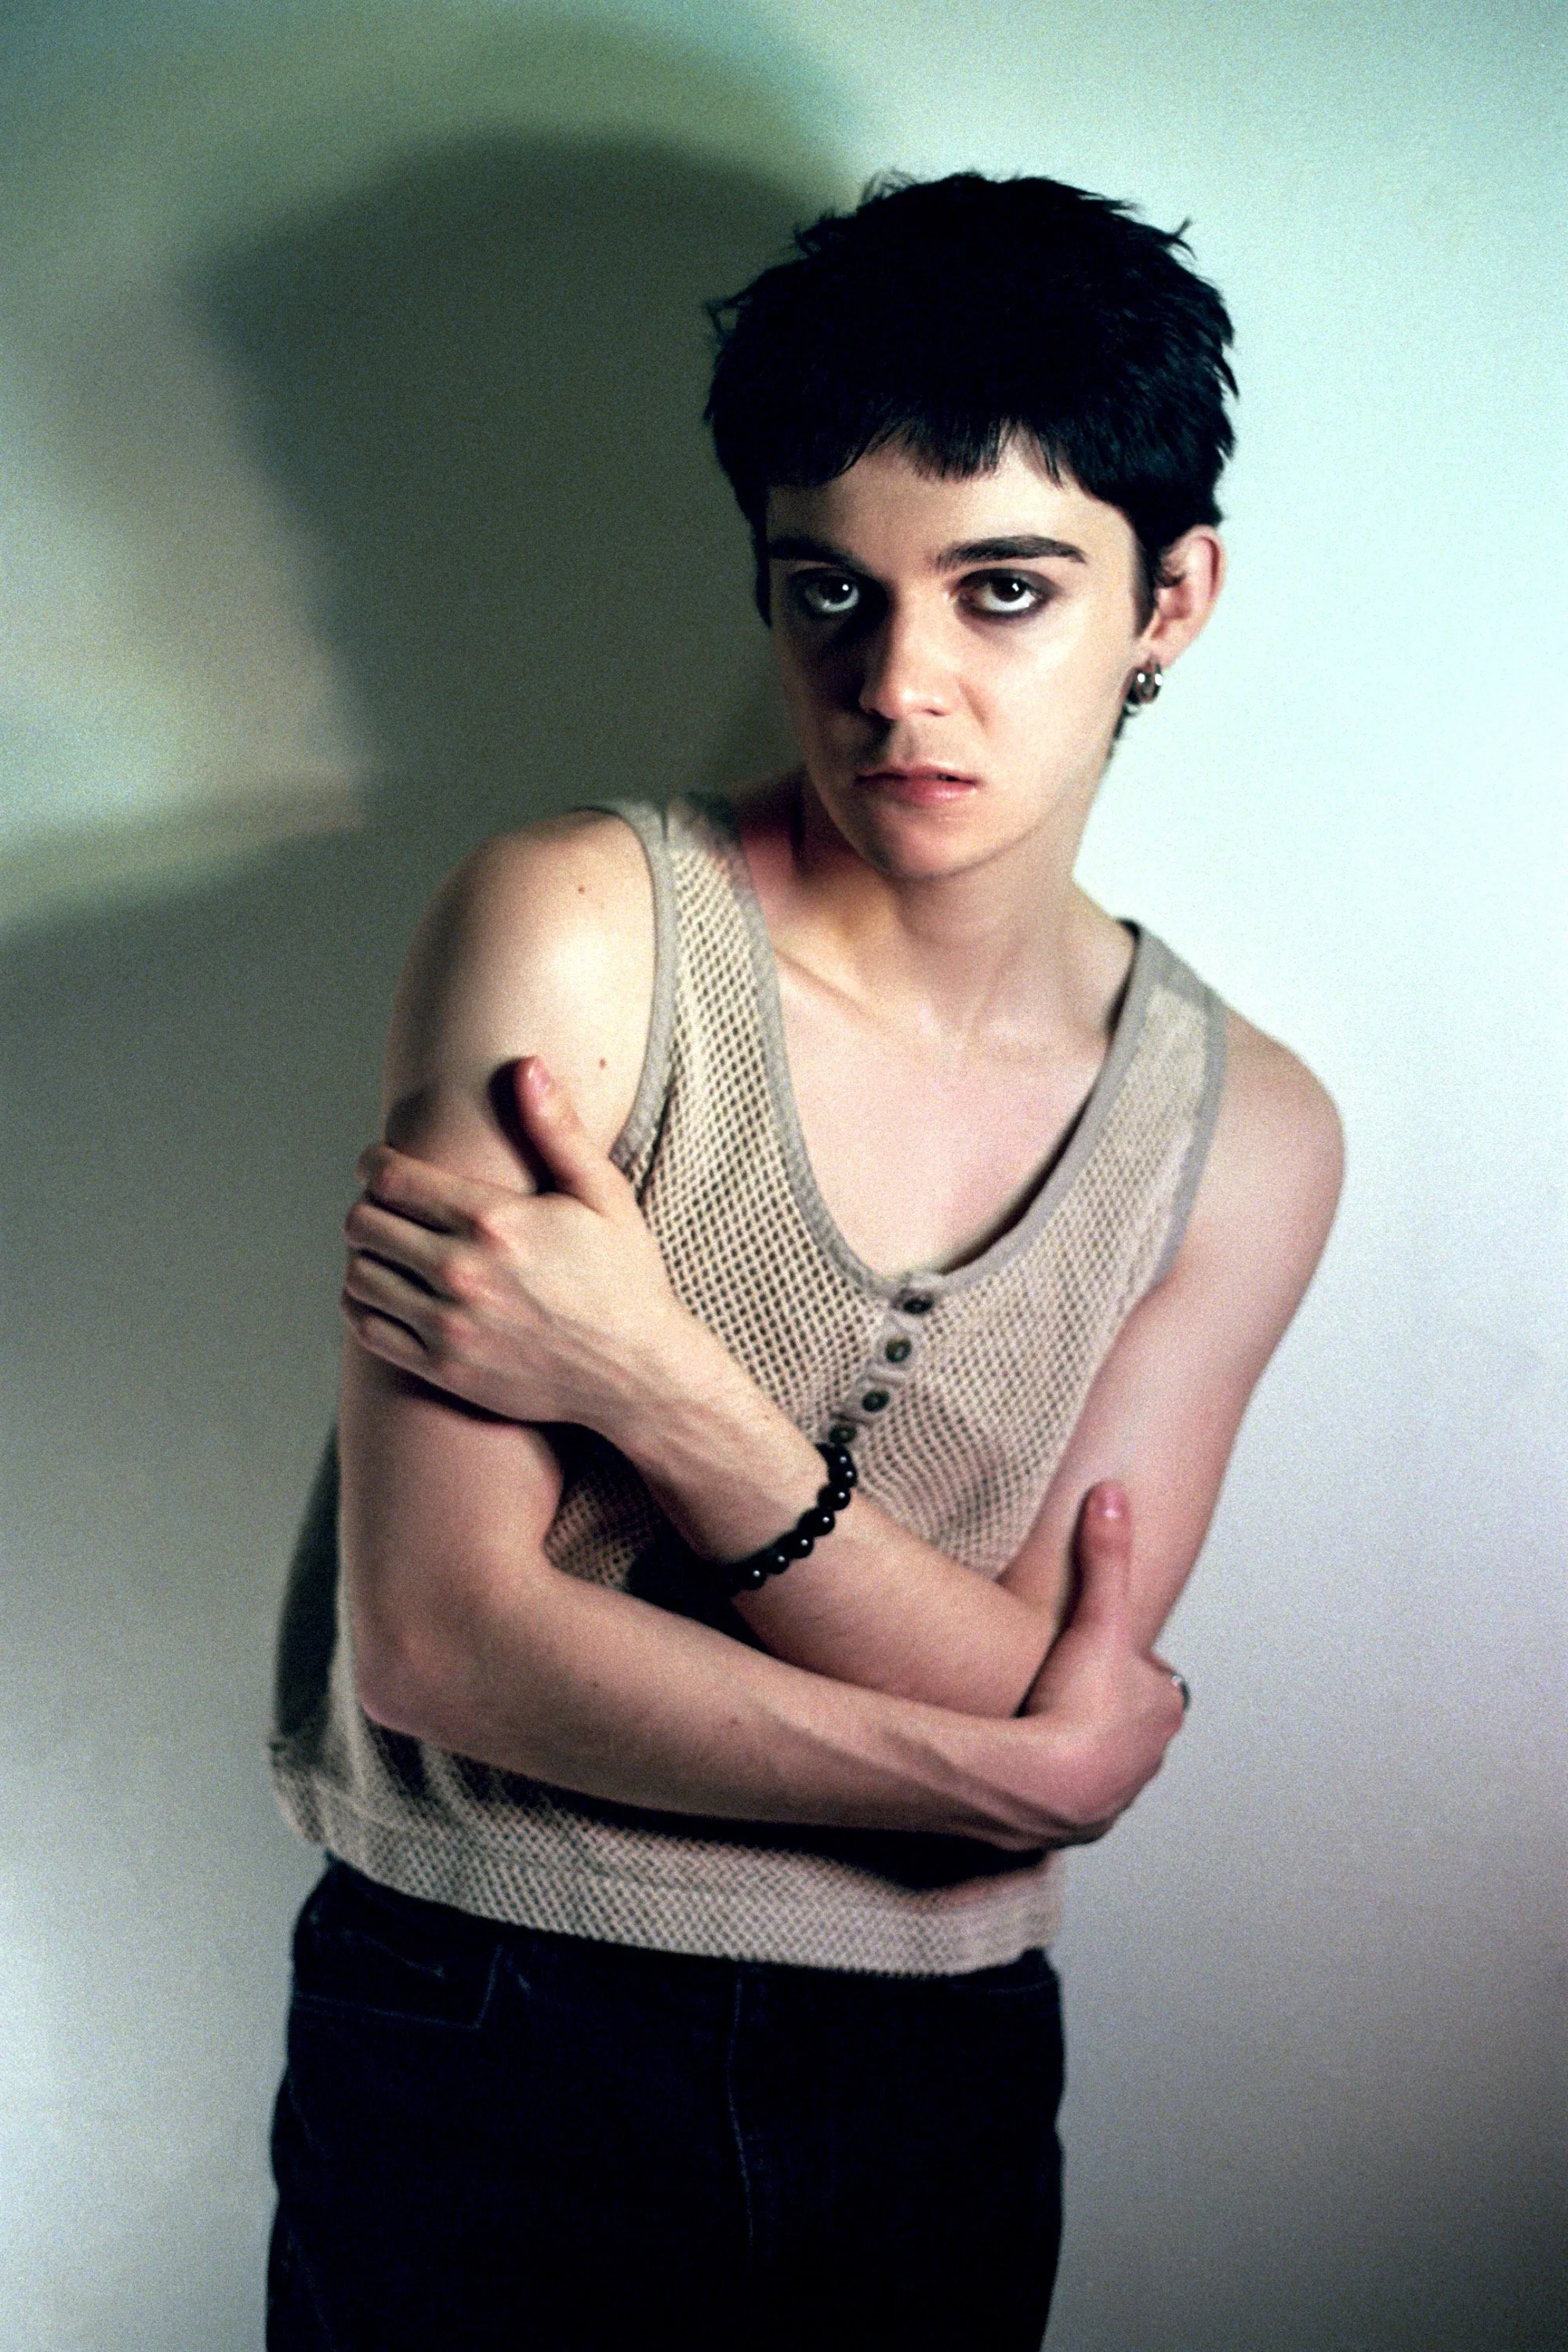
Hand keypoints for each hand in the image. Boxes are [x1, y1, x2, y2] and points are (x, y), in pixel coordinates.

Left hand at [341, 1057, 689, 1432]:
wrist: (637, 1373)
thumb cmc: (624, 1277)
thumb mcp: (603, 1195)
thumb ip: (557, 1129)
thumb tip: (527, 1065)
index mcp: (494, 1220)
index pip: (391, 1178)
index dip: (373, 1164)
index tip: (379, 1164)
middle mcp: (463, 1272)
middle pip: (362, 1224)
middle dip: (368, 1207)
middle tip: (388, 1208)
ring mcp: (450, 1325)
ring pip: (358, 1276)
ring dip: (366, 1257)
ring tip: (390, 1250)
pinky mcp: (444, 1368)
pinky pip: (368, 1330)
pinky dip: (365, 1307)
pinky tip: (391, 1294)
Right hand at [1019, 1483, 1186, 1840]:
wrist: (1044, 1783)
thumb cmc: (1076, 1704)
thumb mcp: (1095, 1617)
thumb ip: (1104, 1555)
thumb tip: (1111, 1495)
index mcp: (1165, 1708)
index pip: (1150, 1678)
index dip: (1119, 1664)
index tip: (1088, 1656)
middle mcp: (1152, 1756)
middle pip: (1130, 1722)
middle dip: (1104, 1708)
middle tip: (1064, 1691)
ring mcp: (1121, 1795)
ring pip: (1106, 1762)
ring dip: (1082, 1747)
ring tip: (1045, 1729)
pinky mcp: (1085, 1823)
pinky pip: (1078, 1797)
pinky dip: (1061, 1783)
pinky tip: (1033, 1768)